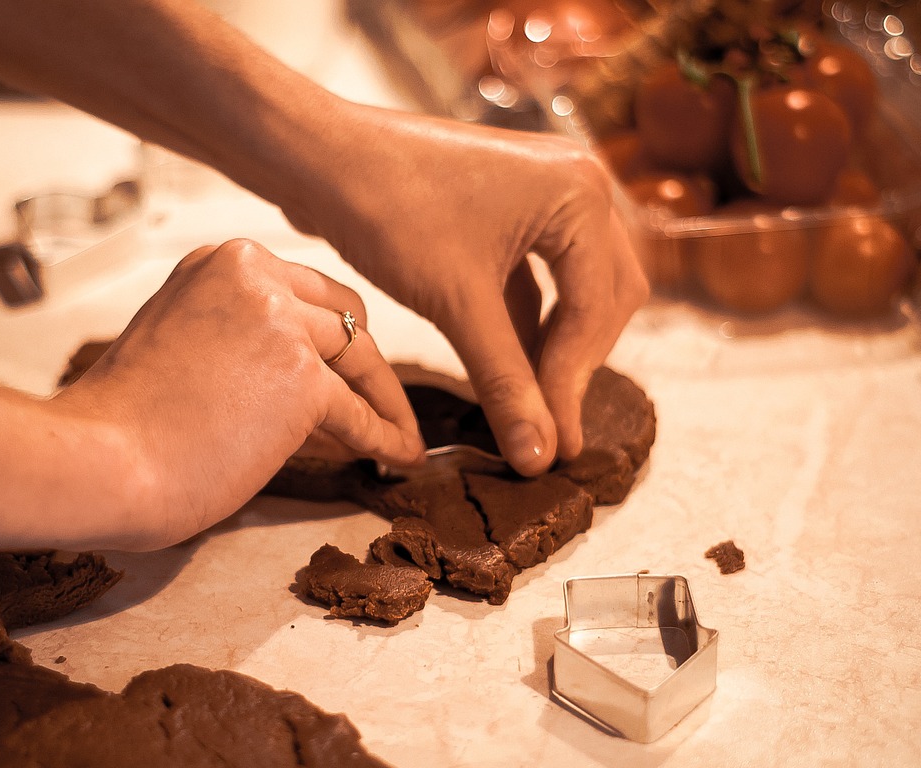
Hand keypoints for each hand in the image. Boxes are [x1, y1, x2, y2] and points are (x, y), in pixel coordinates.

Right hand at [53, 239, 424, 546]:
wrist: (99, 459)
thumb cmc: (123, 422)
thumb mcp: (178, 343)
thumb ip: (236, 340)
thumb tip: (309, 381)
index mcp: (220, 263)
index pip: (302, 291)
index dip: (330, 337)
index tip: (345, 369)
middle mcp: (254, 276)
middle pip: (343, 319)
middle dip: (367, 364)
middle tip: (381, 401)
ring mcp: (281, 322)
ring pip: (361, 361)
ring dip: (385, 402)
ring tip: (400, 435)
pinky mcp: (302, 379)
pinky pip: (360, 413)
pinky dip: (385, 437)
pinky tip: (400, 456)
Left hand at [285, 106, 648, 475]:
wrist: (318, 157)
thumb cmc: (388, 206)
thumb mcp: (456, 302)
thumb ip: (506, 382)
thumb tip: (540, 457)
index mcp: (580, 193)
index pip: (596, 309)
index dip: (572, 384)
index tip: (552, 446)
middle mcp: (577, 185)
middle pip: (603, 299)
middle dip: (575, 365)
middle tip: (548, 431)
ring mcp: (544, 195)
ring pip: (573, 293)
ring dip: (553, 350)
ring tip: (531, 412)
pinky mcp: (509, 211)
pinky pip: (536, 281)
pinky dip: (526, 329)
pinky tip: (508, 376)